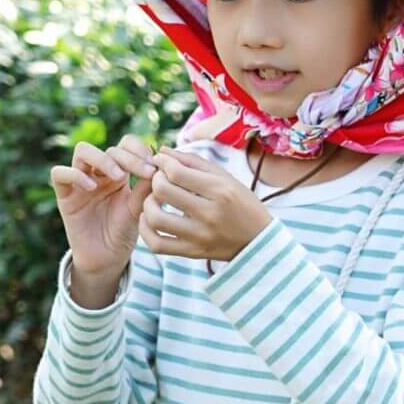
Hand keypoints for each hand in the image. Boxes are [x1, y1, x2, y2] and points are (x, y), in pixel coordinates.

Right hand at [49, 135, 156, 276]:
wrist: (106, 258)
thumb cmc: (122, 232)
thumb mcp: (139, 209)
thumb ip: (146, 188)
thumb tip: (159, 164)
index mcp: (119, 171)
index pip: (126, 144)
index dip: (139, 149)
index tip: (154, 166)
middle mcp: (99, 172)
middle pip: (109, 148)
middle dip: (128, 158)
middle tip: (144, 172)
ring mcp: (80, 181)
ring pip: (83, 151)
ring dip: (103, 159)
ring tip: (118, 178)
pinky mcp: (64, 195)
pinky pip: (59, 173)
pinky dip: (74, 175)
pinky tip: (91, 187)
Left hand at [140, 146, 272, 261]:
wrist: (258, 240)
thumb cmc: (241, 203)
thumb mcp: (224, 177)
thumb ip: (193, 162)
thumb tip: (162, 151)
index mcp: (219, 190)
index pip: (176, 172)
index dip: (163, 163)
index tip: (162, 162)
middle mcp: (209, 213)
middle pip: (163, 191)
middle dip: (155, 180)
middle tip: (160, 180)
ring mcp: (199, 236)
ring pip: (156, 218)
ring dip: (147, 204)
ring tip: (154, 200)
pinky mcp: (192, 252)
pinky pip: (157, 244)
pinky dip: (145, 230)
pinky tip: (149, 220)